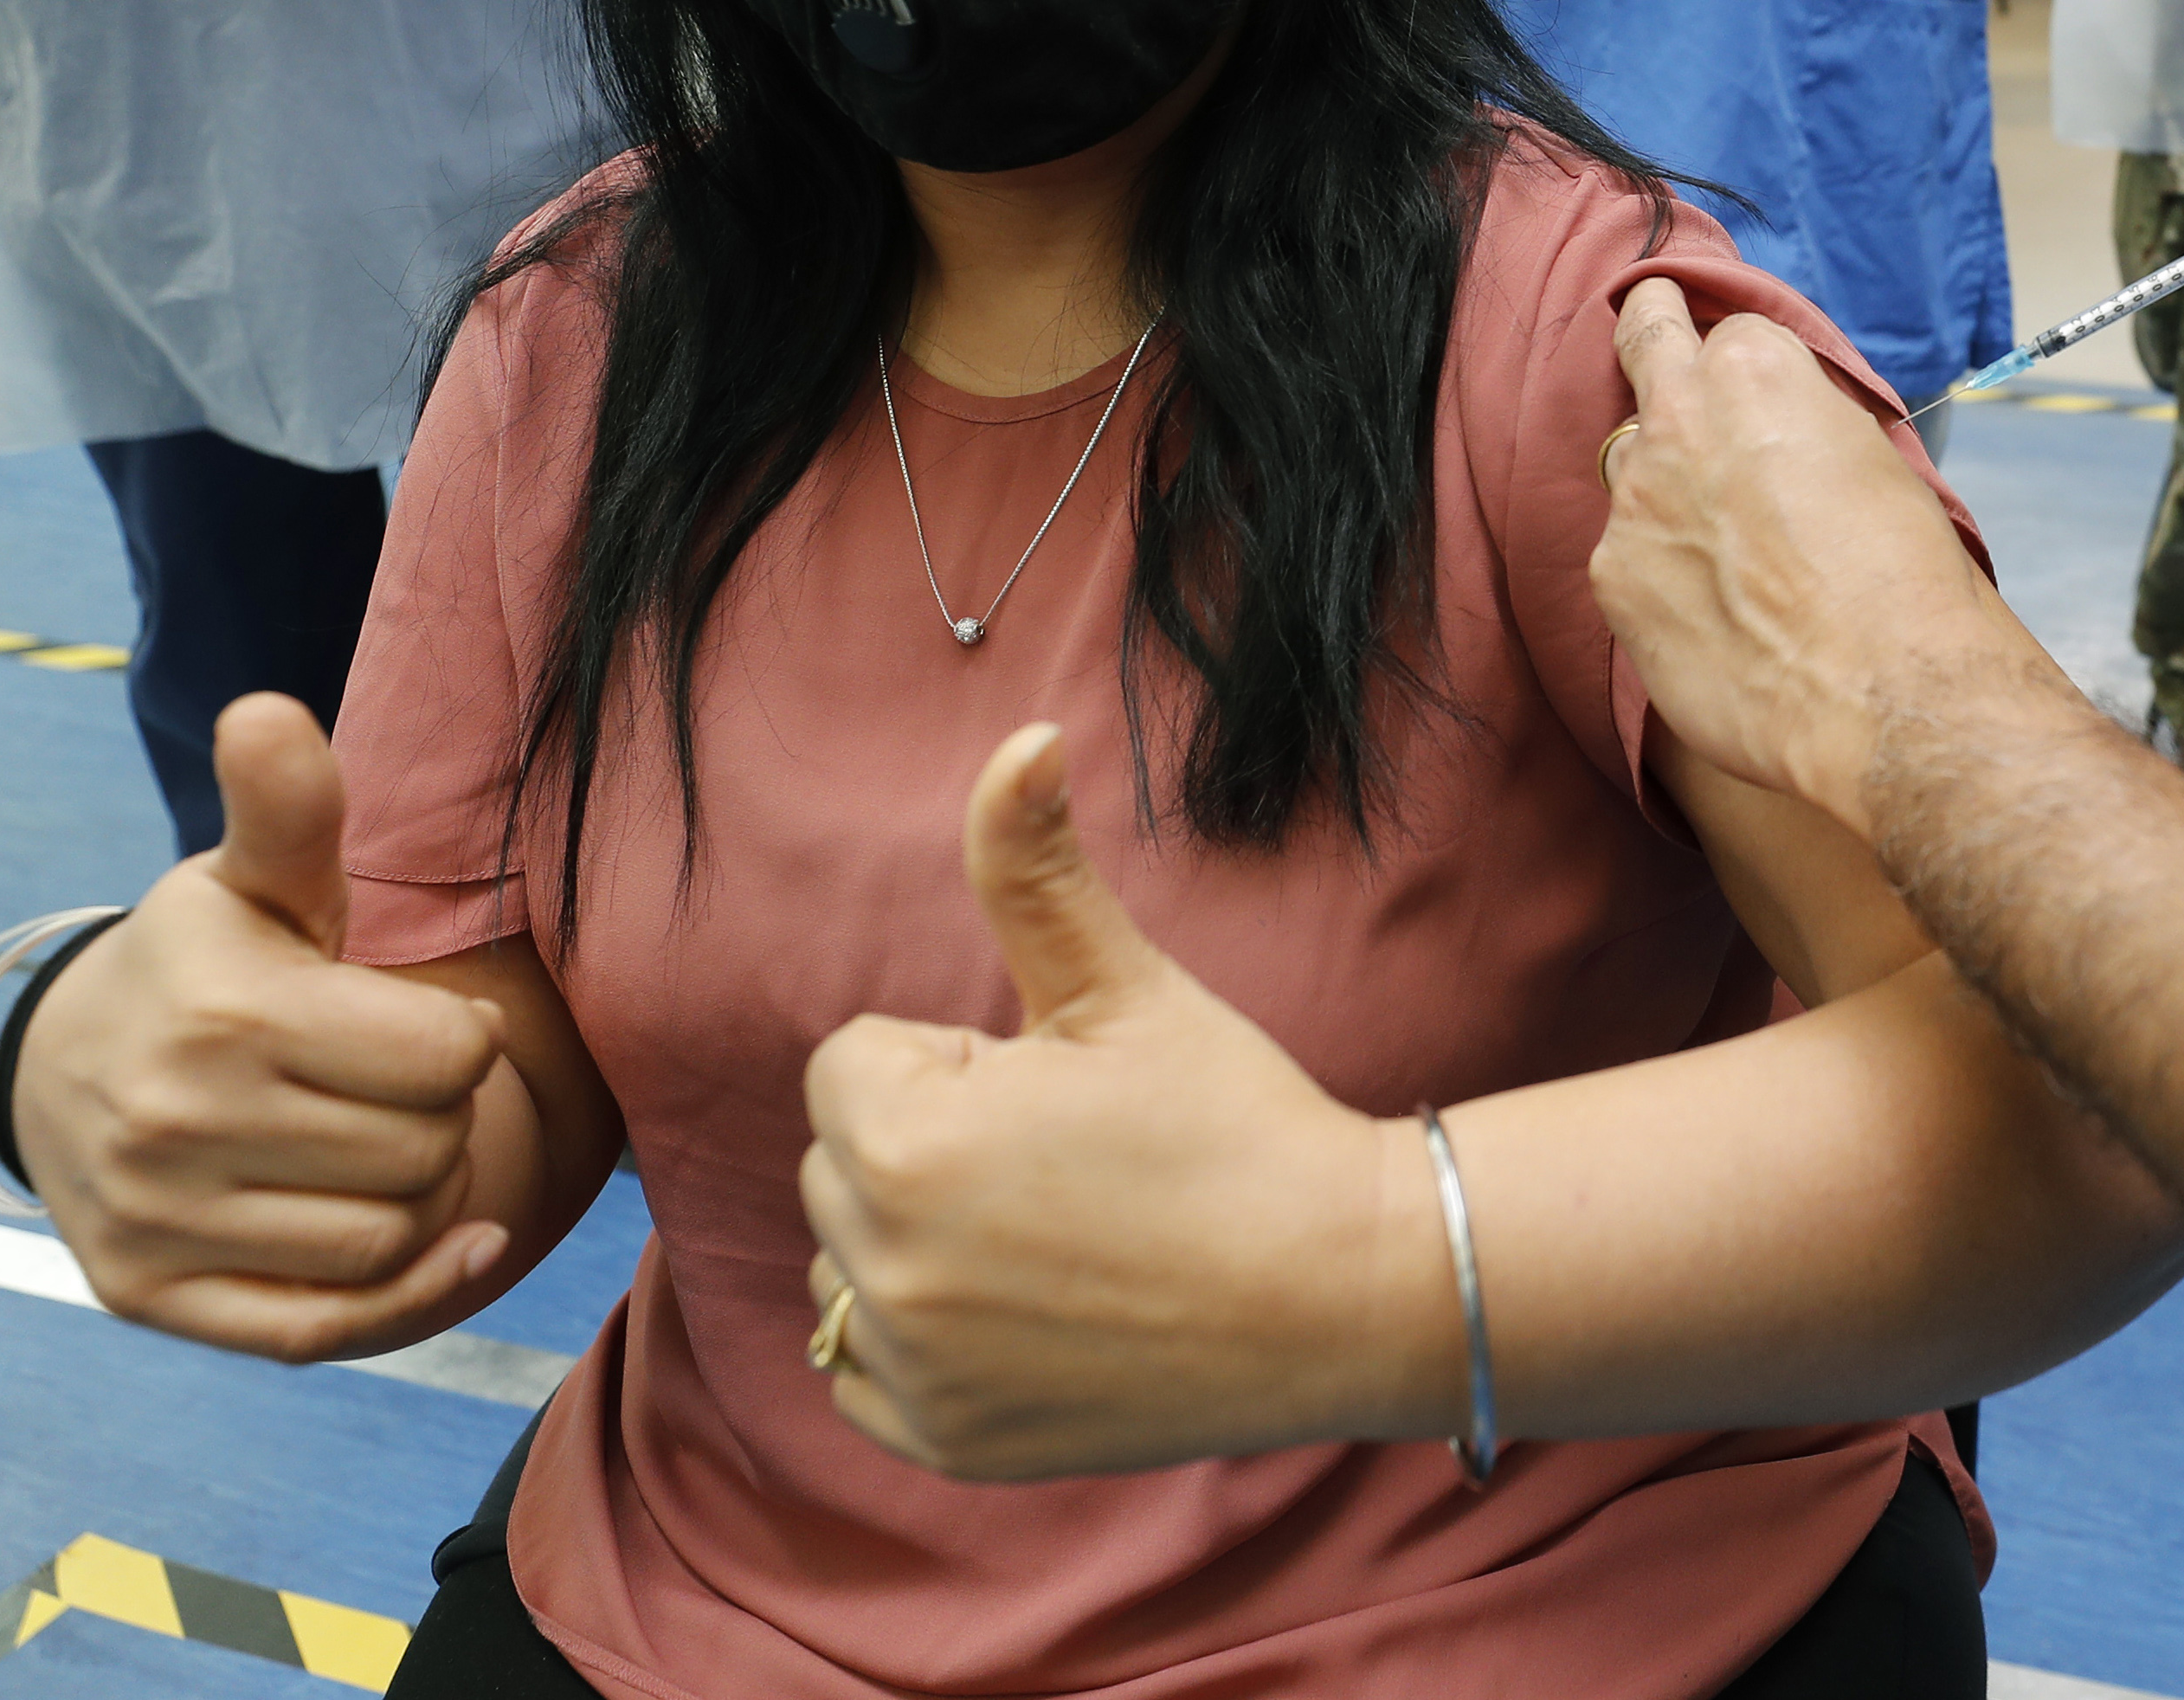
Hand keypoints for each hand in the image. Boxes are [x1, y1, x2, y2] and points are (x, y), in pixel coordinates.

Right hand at [11, 696, 509, 1361]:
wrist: (70, 1064)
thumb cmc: (208, 961)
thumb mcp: (252, 878)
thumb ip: (290, 808)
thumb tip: (269, 713)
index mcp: (223, 1012)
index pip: (448, 1060)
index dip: (462, 1044)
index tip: (415, 1023)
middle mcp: (174, 1123)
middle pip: (428, 1153)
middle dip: (440, 1118)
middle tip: (394, 1089)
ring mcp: (154, 1219)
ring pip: (388, 1240)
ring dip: (421, 1200)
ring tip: (381, 1145)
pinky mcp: (149, 1295)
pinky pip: (322, 1328)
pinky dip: (404, 1294)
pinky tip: (451, 1239)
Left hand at [797, 723, 1441, 1480]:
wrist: (1341, 1294)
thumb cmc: (1235, 1125)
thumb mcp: (1128, 988)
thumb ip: (1034, 867)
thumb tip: (1017, 739)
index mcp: (908, 1139)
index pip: (853, 1062)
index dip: (959, 1062)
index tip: (1058, 1093)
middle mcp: (884, 1266)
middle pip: (842, 1160)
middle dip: (929, 1144)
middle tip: (1071, 1166)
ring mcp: (911, 1371)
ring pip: (851, 1261)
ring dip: (920, 1242)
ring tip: (1061, 1241)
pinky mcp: (944, 1444)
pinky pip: (865, 1373)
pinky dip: (924, 1347)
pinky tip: (1035, 1317)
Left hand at [1588, 281, 2053, 835]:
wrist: (1884, 695)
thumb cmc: (1910, 579)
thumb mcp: (1877, 462)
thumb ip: (1810, 426)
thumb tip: (1785, 436)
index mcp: (1755, 372)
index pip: (1730, 335)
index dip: (1745, 365)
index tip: (1744, 378)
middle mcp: (1679, 417)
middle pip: (1647, 345)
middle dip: (1652, 328)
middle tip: (1650, 316)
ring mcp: (1634, 499)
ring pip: (1637, 471)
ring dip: (1668, 490)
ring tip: (1728, 555)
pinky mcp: (1614, 579)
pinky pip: (1630, 558)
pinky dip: (1663, 577)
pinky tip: (1715, 619)